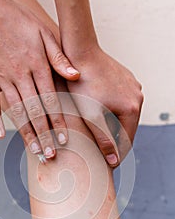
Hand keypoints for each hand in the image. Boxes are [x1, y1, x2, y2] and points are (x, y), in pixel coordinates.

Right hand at [0, 0, 79, 157]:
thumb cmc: (19, 21)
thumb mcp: (45, 33)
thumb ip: (60, 57)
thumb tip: (76, 75)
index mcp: (37, 66)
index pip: (51, 100)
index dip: (58, 121)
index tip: (65, 140)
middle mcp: (20, 75)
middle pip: (34, 111)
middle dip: (43, 135)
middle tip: (50, 155)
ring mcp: (2, 78)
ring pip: (15, 111)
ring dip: (24, 132)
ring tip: (33, 151)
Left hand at [67, 45, 143, 166]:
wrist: (80, 53)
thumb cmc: (83, 85)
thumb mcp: (91, 116)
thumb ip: (103, 140)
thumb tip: (113, 161)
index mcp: (132, 108)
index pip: (127, 141)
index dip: (117, 156)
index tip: (107, 166)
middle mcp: (137, 97)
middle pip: (127, 128)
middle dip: (115, 142)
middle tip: (102, 155)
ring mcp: (133, 87)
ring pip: (124, 115)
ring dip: (114, 127)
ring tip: (101, 138)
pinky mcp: (125, 80)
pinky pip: (121, 102)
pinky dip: (112, 112)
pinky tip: (101, 116)